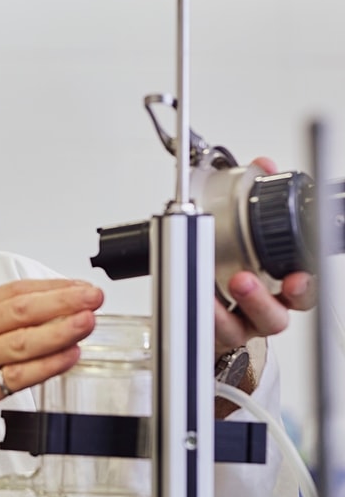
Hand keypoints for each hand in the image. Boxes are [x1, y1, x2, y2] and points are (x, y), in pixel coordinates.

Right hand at [0, 279, 103, 470]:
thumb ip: (0, 327)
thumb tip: (53, 315)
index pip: (14, 291)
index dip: (52, 286)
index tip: (81, 287)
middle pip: (21, 310)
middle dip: (62, 301)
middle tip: (92, 297)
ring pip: (23, 340)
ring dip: (61, 329)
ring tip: (88, 322)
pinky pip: (19, 375)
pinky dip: (49, 364)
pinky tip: (70, 356)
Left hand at [214, 157, 316, 351]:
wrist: (211, 302)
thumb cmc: (235, 265)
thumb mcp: (250, 228)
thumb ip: (258, 196)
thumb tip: (265, 165)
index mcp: (280, 285)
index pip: (303, 287)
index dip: (304, 283)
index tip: (297, 276)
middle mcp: (263, 308)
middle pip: (276, 316)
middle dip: (262, 300)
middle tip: (243, 280)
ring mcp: (237, 323)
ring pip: (239, 328)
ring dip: (219, 310)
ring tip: (207, 290)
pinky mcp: (212, 331)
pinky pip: (208, 329)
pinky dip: (201, 314)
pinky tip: (192, 296)